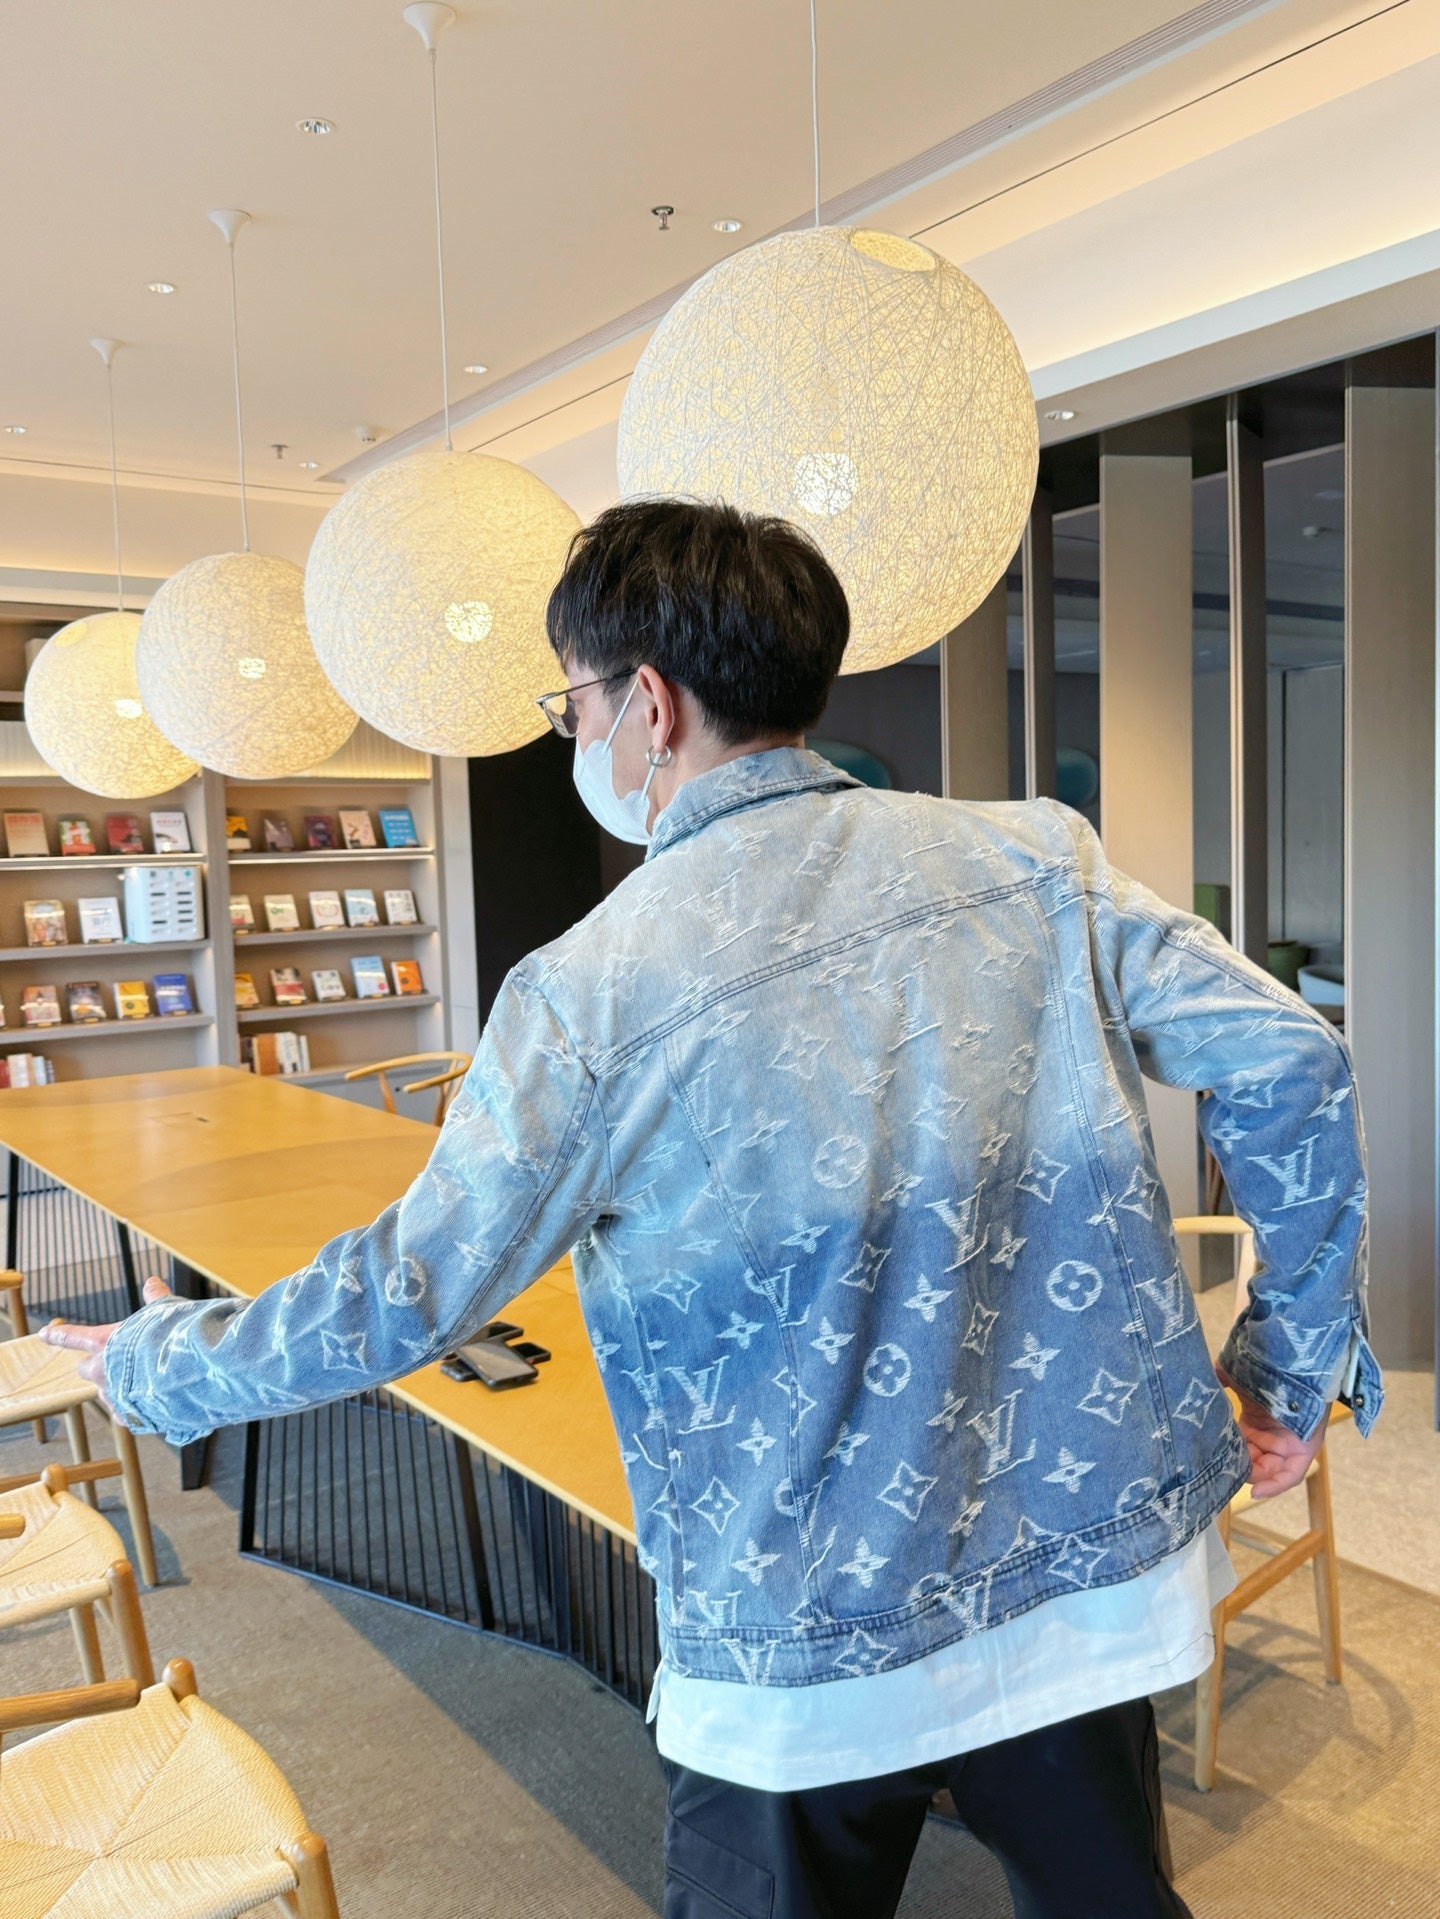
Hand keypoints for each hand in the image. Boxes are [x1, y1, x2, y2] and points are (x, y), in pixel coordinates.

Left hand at [39, 1277, 174, 1415]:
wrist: (191, 1372)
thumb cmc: (174, 1337)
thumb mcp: (165, 1310)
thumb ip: (155, 1298)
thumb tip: (152, 1282)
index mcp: (105, 1342)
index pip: (73, 1336)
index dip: (58, 1334)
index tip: (44, 1334)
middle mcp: (102, 1370)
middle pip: (85, 1369)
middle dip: (97, 1366)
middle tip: (117, 1361)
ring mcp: (113, 1395)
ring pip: (106, 1392)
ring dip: (118, 1387)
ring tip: (144, 1381)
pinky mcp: (128, 1415)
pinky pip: (124, 1413)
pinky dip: (134, 1407)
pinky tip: (151, 1400)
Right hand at [1216, 1362, 1326, 1498]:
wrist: (1298, 1359)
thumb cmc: (1269, 1365)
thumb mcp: (1238, 1377)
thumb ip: (1219, 1380)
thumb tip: (1195, 1377)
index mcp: (1255, 1424)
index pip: (1240, 1448)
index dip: (1226, 1455)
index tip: (1207, 1459)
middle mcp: (1272, 1437)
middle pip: (1253, 1462)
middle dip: (1236, 1469)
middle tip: (1218, 1471)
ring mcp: (1289, 1445)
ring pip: (1269, 1472)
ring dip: (1252, 1479)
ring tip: (1234, 1480)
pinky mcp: (1305, 1450)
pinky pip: (1290, 1475)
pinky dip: (1273, 1486)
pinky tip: (1256, 1491)